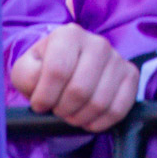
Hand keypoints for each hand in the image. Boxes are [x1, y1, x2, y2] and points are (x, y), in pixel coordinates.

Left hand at [10, 25, 137, 131]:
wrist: (68, 68)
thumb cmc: (44, 70)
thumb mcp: (26, 70)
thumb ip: (27, 77)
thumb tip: (42, 93)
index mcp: (69, 35)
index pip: (57, 71)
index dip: (45, 96)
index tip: (39, 105)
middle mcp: (97, 42)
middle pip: (80, 90)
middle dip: (63, 110)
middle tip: (57, 110)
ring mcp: (117, 58)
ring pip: (99, 102)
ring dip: (79, 118)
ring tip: (71, 114)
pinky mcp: (130, 75)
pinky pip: (118, 109)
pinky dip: (99, 122)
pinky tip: (88, 118)